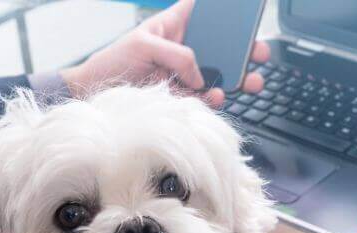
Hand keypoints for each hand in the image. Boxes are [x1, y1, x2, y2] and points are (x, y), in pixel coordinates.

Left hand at [59, 0, 270, 106]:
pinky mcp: (183, 97)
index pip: (201, 10)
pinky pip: (206, 97)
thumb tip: (200, 75)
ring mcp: (185, 74)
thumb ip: (176, 55)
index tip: (243, 11)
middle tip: (259, 53)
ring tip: (249, 81)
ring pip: (220, 74)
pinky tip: (216, 96)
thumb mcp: (142, 45)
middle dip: (244, 48)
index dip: (221, 8)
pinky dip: (215, 99)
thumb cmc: (112, 62)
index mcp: (174, 26)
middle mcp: (183, 49)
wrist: (96, 96)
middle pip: (221, 44)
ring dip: (237, 78)